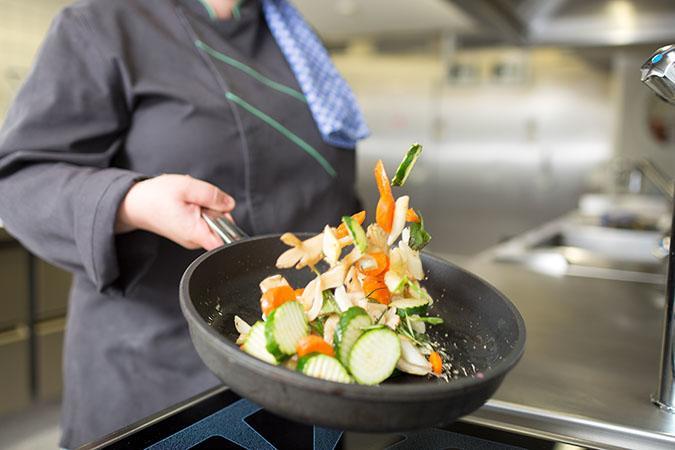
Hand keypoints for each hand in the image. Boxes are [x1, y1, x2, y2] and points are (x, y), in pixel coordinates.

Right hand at [115, 174, 234, 250]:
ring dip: (207, 208)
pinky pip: (205, 222)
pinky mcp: (190, 234)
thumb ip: (213, 196)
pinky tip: (188, 205)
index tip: (223, 213)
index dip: (231, 226)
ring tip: (190, 201)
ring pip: (214, 223)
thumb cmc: (156, 196)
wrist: (135, 204)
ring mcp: (193, 239)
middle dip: (217, 210)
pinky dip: (200, 211)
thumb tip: (230, 204)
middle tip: (199, 200)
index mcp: (196, 232)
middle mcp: (195, 240)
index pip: (225, 242)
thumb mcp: (188, 187)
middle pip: (223, 228)